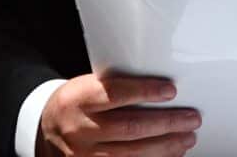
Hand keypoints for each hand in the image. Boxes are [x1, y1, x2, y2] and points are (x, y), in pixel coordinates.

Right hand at [37, 73, 199, 156]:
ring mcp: (85, 155)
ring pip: (132, 154)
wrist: (46, 130)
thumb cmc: (75, 104)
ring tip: (187, 138)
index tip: (171, 90)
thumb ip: (116, 86)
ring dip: (166, 146)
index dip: (146, 92)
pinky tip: (171, 155)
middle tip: (191, 118)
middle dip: (167, 124)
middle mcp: (80, 130)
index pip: (116, 94)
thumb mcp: (87, 86)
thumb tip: (161, 88)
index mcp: (79, 100)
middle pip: (130, 128)